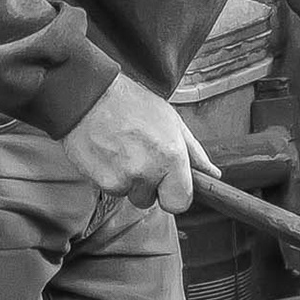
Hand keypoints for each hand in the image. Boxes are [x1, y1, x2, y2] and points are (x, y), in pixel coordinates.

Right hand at [59, 73, 218, 212]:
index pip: (180, 202)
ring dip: (128, 180)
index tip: (169, 184)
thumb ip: (194, 153)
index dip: (174, 194)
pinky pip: (110, 189)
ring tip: (122, 151)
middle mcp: (147, 171)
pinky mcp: (99, 181)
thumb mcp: (172, 122)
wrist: (88, 96)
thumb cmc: (130, 104)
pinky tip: (108, 153)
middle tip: (141, 158)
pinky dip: (109, 176)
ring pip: (129, 194)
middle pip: (151, 201)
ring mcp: (121, 178)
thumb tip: (211, 174)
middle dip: (148, 186)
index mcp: (171, 156)